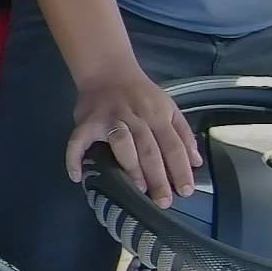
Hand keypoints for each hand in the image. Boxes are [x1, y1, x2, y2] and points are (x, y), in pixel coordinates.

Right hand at [66, 68, 202, 207]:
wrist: (108, 69)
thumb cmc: (141, 93)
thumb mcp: (168, 107)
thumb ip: (183, 134)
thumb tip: (196, 163)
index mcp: (157, 113)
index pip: (172, 144)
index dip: (180, 168)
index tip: (185, 191)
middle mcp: (135, 116)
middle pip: (149, 148)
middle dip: (158, 176)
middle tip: (163, 201)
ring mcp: (109, 118)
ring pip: (122, 143)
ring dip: (130, 166)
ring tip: (137, 189)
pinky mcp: (87, 121)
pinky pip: (78, 141)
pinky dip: (74, 158)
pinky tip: (77, 176)